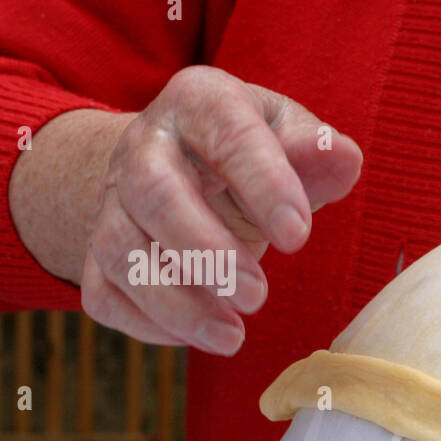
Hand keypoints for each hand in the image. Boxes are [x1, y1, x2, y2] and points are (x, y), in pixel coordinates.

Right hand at [80, 66, 362, 353]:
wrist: (178, 163)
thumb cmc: (250, 153)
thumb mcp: (288, 136)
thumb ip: (316, 151)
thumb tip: (343, 157)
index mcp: (200, 103)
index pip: (229, 135)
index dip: (264, 185)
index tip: (298, 237)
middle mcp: (145, 146)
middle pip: (155, 194)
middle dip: (206, 252)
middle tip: (256, 297)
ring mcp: (113, 199)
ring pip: (122, 251)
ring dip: (176, 302)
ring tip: (232, 337)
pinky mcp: (98, 251)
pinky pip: (104, 291)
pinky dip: (144, 322)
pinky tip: (195, 336)